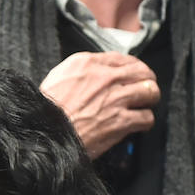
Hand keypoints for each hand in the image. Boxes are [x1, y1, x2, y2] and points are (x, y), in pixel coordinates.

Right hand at [39, 51, 159, 157]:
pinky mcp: (121, 121)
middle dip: (146, 80)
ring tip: (145, 104)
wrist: (44, 136)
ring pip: (150, 91)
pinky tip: (138, 123)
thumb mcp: (55, 79)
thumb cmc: (45, 112)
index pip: (122, 58)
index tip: (132, 73)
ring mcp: (115, 99)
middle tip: (143, 87)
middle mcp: (105, 78)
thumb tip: (91, 74)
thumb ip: (77, 72)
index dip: (131, 66)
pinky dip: (144, 122)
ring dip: (149, 99)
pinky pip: (146, 118)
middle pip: (142, 71)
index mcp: (87, 64)